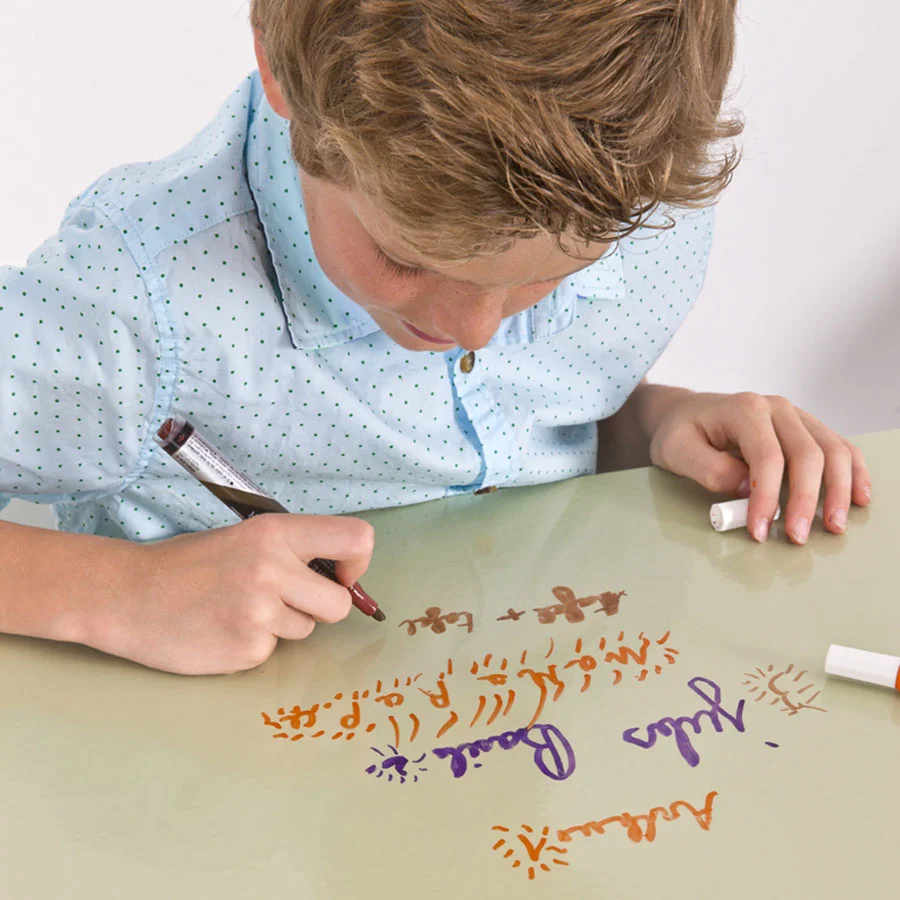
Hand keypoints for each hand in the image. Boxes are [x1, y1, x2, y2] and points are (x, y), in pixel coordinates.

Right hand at [81, 514, 374, 674]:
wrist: (127, 596)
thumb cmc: (189, 565)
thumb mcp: (246, 538)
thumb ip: (294, 552)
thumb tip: (343, 577)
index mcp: (276, 532)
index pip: (357, 539)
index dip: (357, 563)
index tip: (341, 575)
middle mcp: (273, 569)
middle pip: (340, 604)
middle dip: (321, 607)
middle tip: (286, 601)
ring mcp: (259, 613)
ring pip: (307, 630)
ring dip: (282, 625)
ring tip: (237, 609)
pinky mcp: (246, 650)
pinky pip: (273, 652)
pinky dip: (254, 645)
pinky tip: (222, 629)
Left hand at [647, 390, 871, 543]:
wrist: (683, 413)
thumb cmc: (679, 432)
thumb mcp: (677, 450)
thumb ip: (709, 469)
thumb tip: (747, 488)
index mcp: (745, 409)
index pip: (767, 457)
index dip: (768, 497)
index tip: (761, 530)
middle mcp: (777, 408)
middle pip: (807, 454)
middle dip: (806, 500)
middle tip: (797, 536)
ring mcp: (795, 417)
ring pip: (832, 450)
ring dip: (839, 489)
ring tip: (834, 525)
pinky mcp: (805, 429)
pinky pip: (839, 447)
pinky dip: (853, 472)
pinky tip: (859, 497)